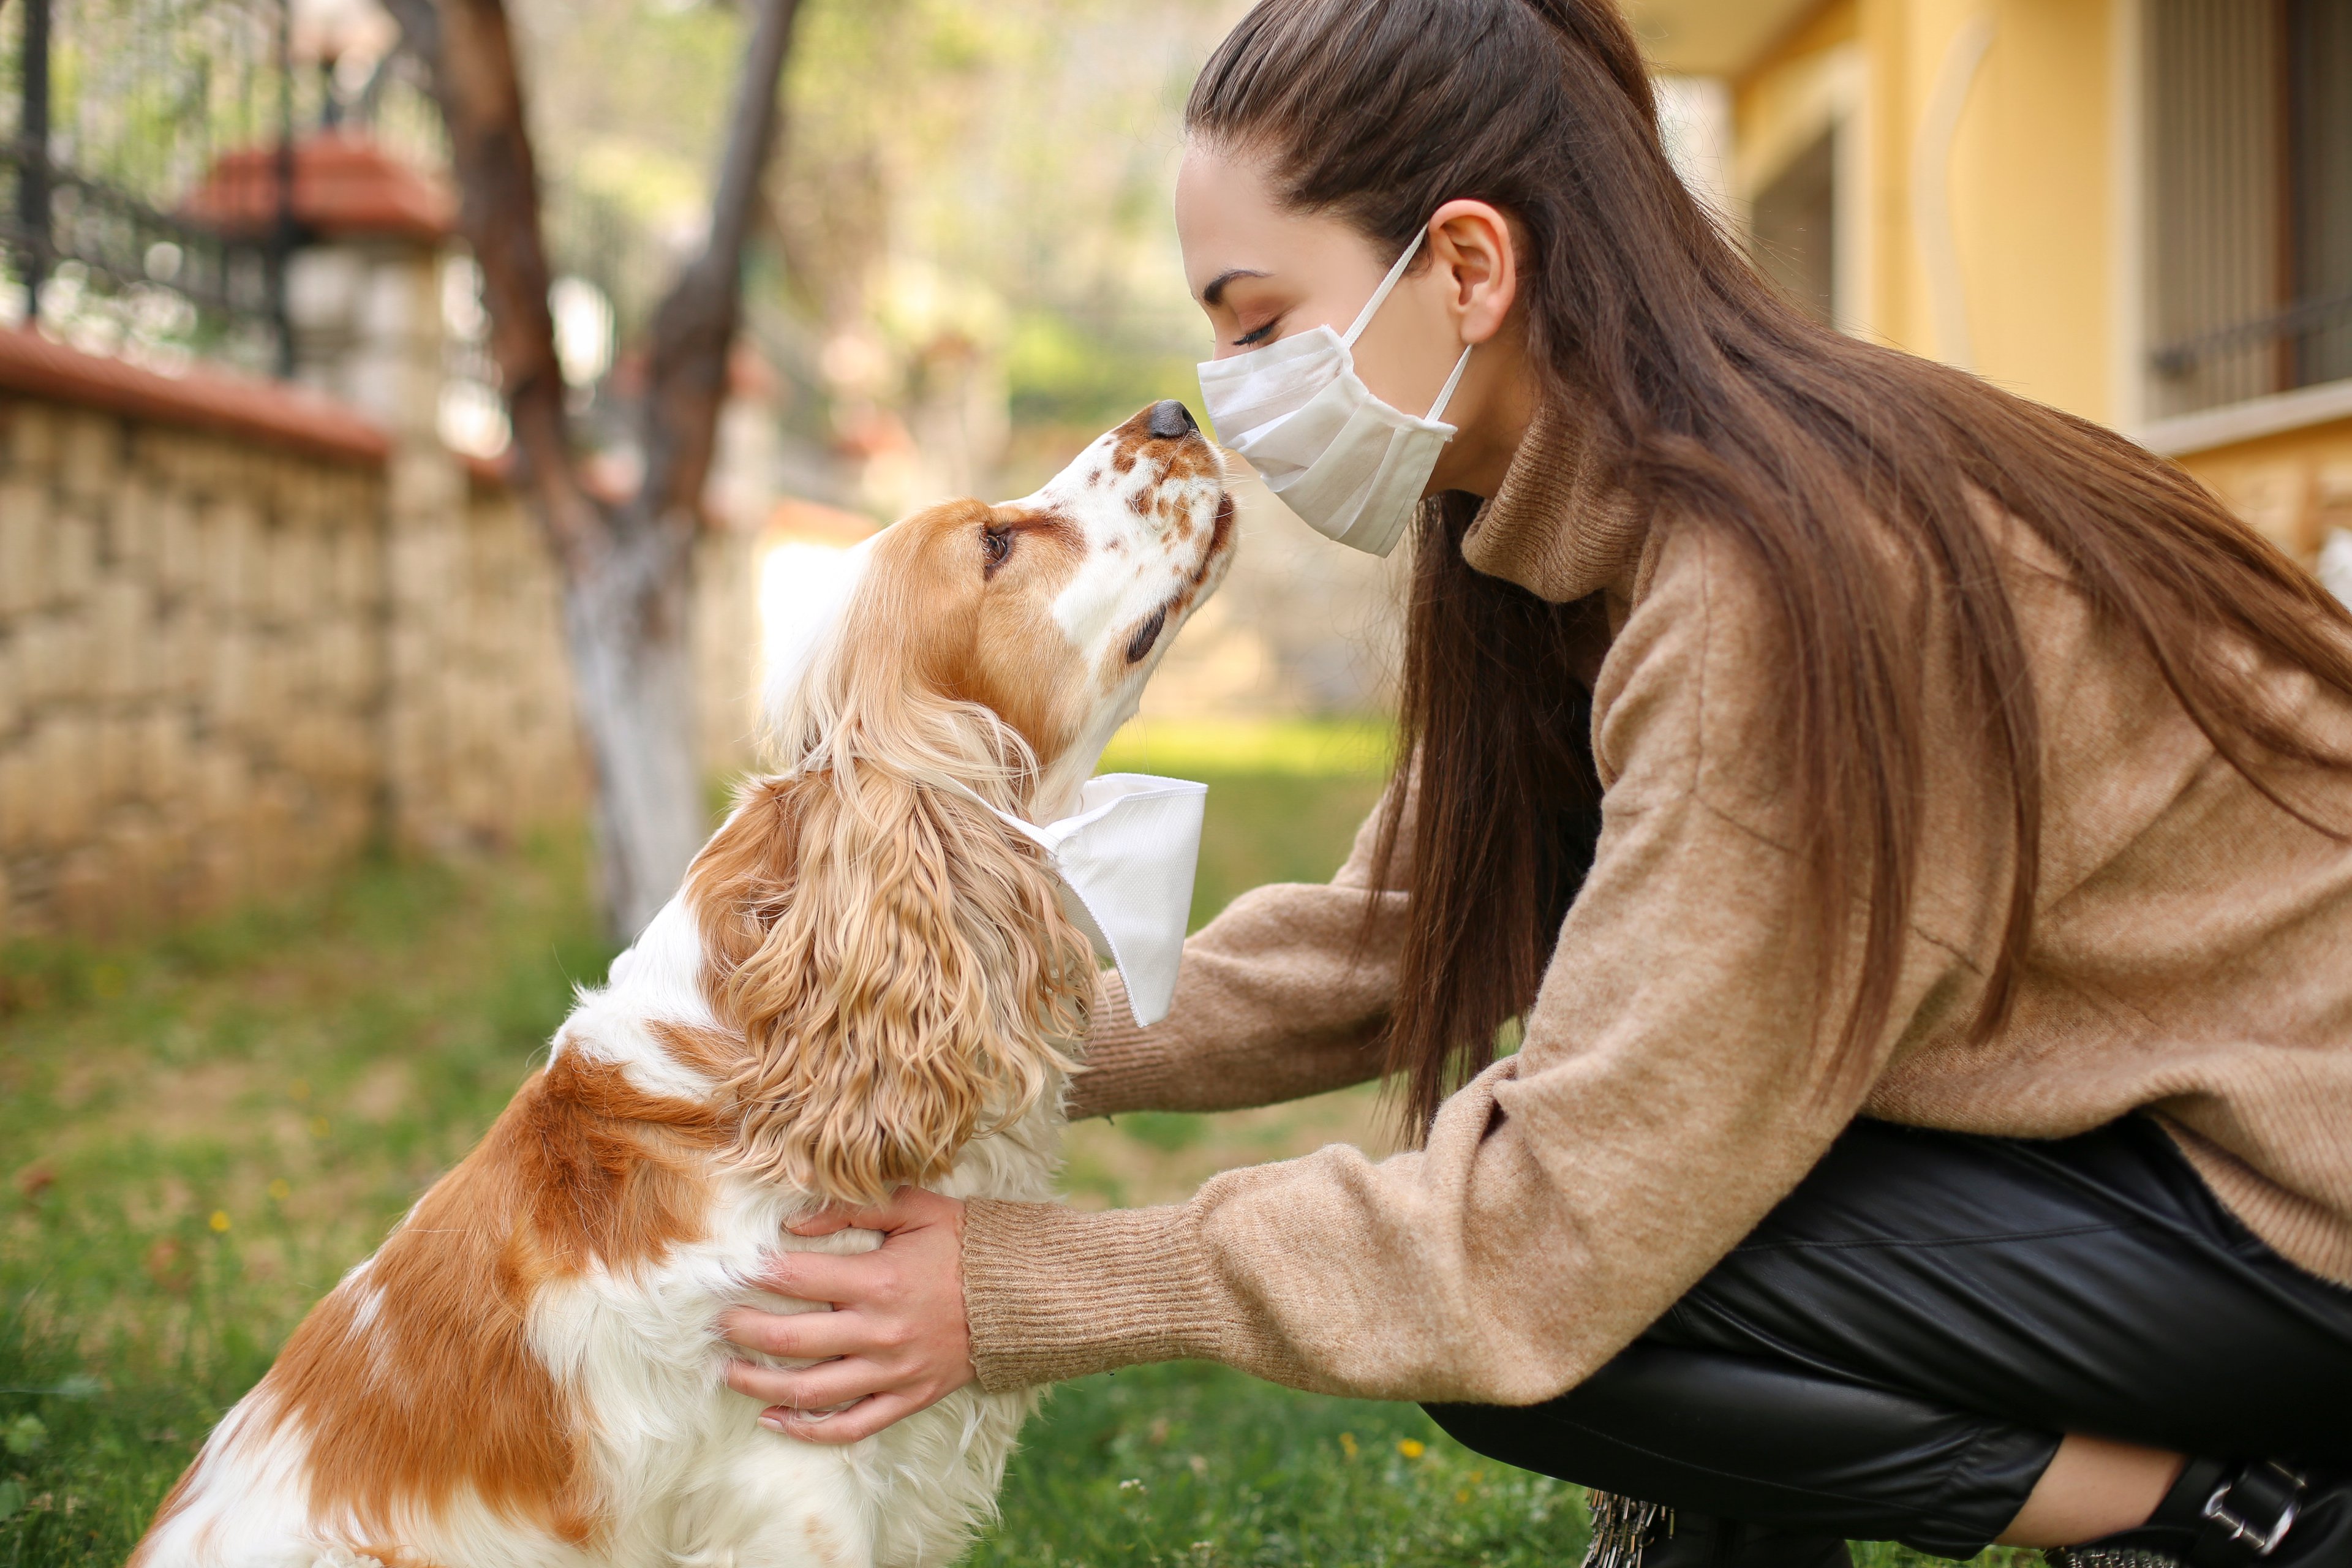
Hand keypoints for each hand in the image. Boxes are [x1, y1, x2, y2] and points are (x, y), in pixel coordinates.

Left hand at [718, 1187, 973, 1443]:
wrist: (1025, 1293)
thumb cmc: (966, 1244)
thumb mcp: (916, 1208)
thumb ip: (854, 1209)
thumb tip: (796, 1223)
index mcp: (879, 1280)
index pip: (796, 1279)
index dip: (754, 1274)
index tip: (726, 1270)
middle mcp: (881, 1332)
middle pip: (791, 1340)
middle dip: (743, 1331)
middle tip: (716, 1322)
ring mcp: (893, 1371)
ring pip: (812, 1391)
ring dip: (761, 1384)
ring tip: (729, 1371)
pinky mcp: (908, 1398)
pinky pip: (851, 1426)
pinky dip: (809, 1430)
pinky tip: (775, 1420)